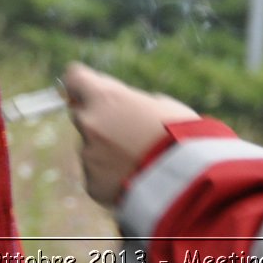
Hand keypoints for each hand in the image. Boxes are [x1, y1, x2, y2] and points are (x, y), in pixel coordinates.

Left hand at [62, 62, 199, 207]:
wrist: (188, 183)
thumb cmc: (182, 136)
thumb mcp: (161, 105)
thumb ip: (132, 102)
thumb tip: (123, 106)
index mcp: (105, 97)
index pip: (75, 77)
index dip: (83, 83)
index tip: (88, 88)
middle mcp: (90, 123)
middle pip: (82, 114)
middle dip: (98, 120)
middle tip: (126, 132)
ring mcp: (88, 156)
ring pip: (91, 148)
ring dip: (106, 151)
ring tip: (138, 161)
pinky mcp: (92, 184)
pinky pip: (97, 175)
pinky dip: (111, 177)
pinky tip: (134, 179)